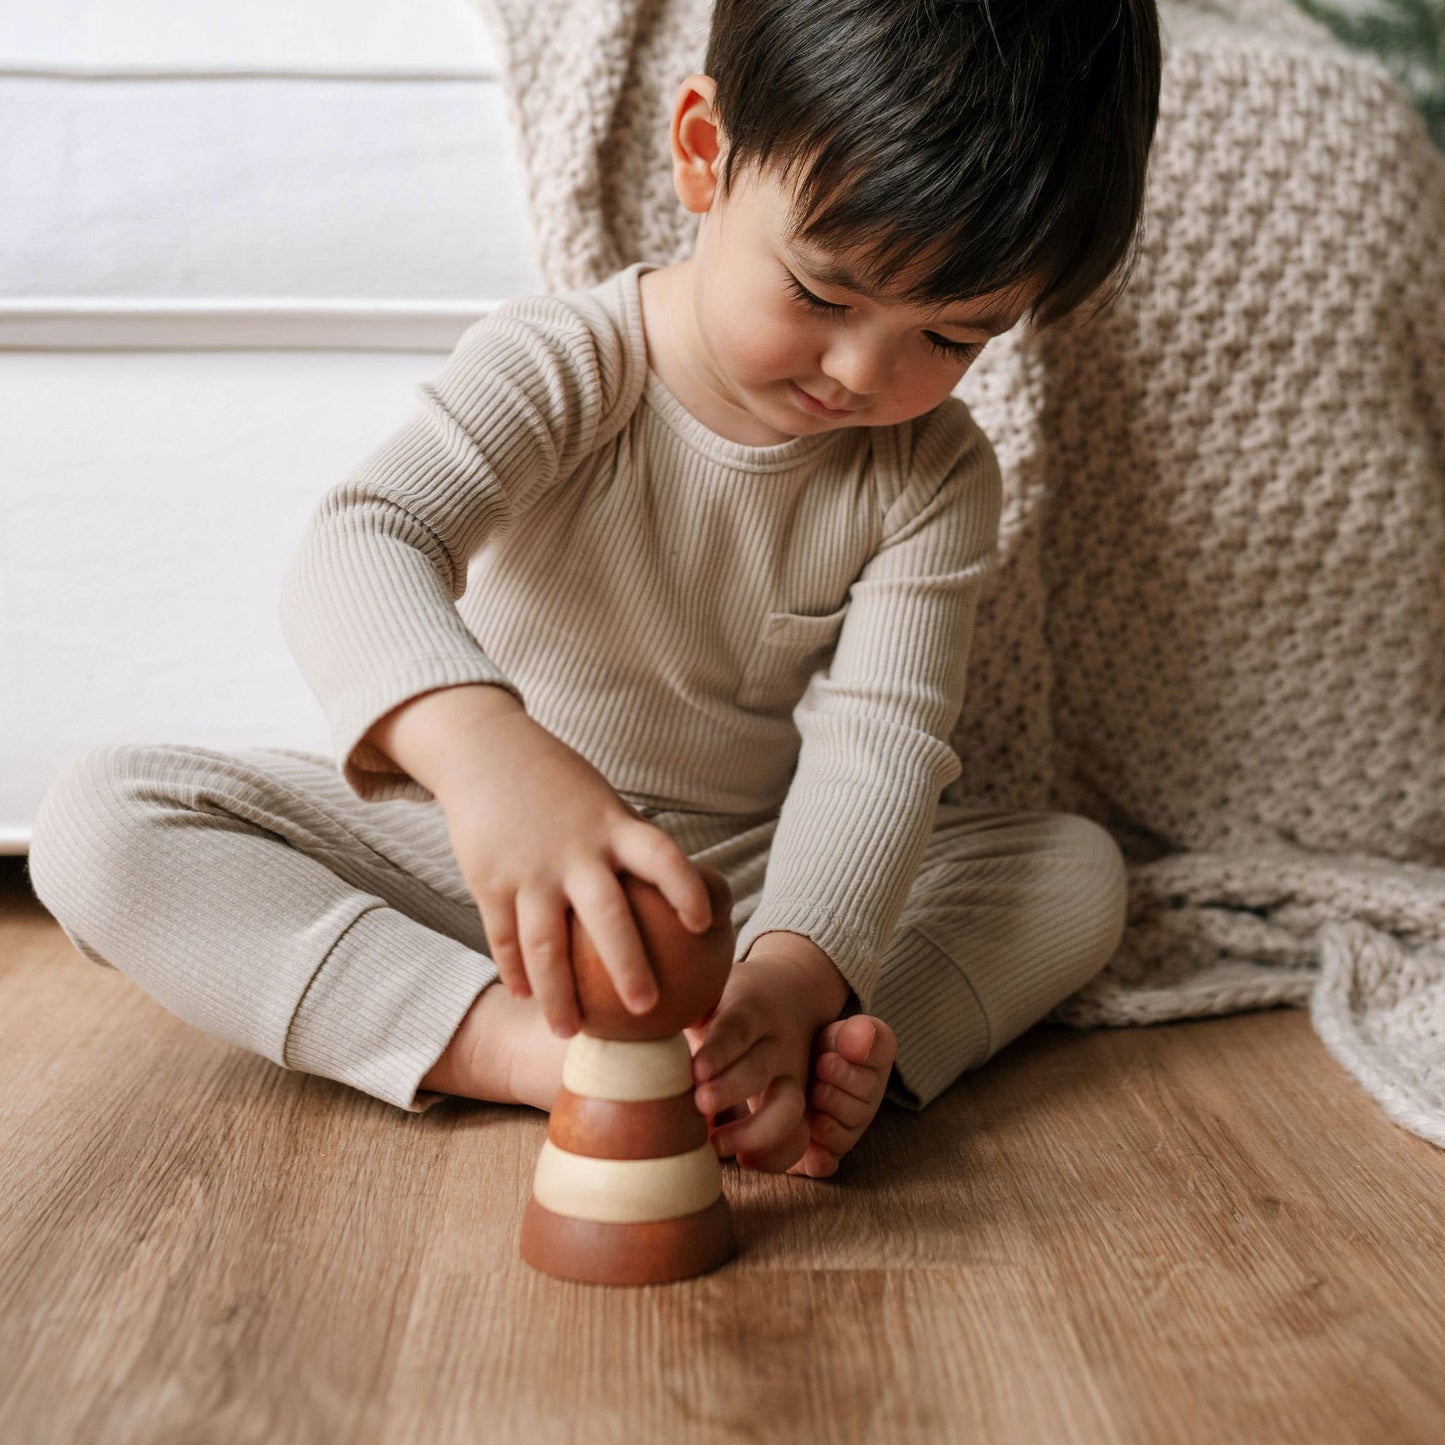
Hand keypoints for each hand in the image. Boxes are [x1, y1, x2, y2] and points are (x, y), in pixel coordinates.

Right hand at [366, 684, 713, 1036]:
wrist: (484, 751)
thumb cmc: (560, 786)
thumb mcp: (604, 804)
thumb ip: (634, 847)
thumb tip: (685, 894)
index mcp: (613, 827)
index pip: (662, 857)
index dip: (686, 888)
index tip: (704, 923)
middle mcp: (575, 851)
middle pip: (608, 917)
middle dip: (628, 967)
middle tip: (645, 1009)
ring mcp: (530, 869)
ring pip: (545, 945)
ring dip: (558, 995)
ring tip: (569, 1032)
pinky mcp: (490, 880)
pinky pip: (504, 937)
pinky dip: (514, 971)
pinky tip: (526, 996)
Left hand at [684, 943, 849, 1171]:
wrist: (789, 991)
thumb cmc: (729, 1000)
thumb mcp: (710, 991)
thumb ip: (682, 1008)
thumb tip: (639, 1024)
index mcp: (750, 1010)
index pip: (737, 1028)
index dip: (719, 1051)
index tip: (696, 1071)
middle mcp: (776, 1043)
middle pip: (760, 1067)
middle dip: (731, 1089)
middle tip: (699, 1103)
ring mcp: (792, 1074)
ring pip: (789, 1106)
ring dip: (756, 1131)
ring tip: (716, 1145)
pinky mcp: (798, 1101)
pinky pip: (798, 1135)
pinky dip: (778, 1154)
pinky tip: (745, 1161)